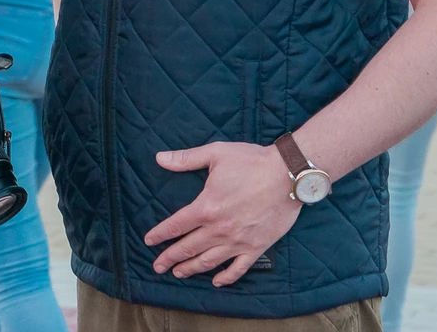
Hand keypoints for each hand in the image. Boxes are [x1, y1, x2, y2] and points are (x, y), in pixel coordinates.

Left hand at [144, 141, 300, 286]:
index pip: (175, 225)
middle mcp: (219, 229)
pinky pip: (238, 268)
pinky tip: (217, 282)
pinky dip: (226, 277)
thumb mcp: (215, 154)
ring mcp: (237, 241)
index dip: (160, 234)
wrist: (287, 175)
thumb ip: (186, 159)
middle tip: (157, 266)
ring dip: (191, 268)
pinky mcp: (256, 247)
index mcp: (206, 207)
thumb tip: (160, 158)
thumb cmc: (251, 162)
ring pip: (209, 261)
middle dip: (170, 258)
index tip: (149, 241)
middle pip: (188, 247)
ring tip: (179, 273)